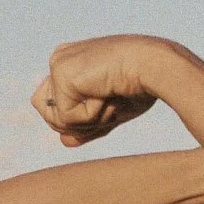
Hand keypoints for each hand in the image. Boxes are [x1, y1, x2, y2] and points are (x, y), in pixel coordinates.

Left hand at [31, 36, 161, 146]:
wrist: (152, 66)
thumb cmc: (139, 86)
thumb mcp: (109, 113)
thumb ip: (86, 127)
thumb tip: (63, 141)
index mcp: (71, 67)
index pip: (58, 110)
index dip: (81, 121)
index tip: (108, 101)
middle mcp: (60, 62)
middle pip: (51, 117)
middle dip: (82, 123)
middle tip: (108, 101)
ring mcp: (58, 67)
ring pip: (58, 121)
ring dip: (88, 120)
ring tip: (107, 96)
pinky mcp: (60, 74)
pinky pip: (67, 118)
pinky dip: (90, 115)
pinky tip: (104, 93)